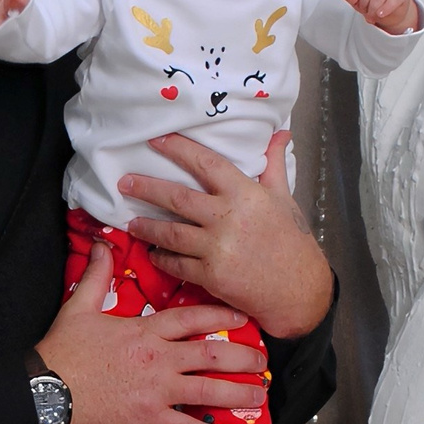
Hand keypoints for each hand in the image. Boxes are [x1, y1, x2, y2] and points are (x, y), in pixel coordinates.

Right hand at [34, 241, 269, 423]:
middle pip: (211, 354)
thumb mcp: (80, 306)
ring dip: (238, 393)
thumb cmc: (63, 350)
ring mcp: (156, 391)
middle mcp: (158, 359)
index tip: (242, 316)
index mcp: (145, 331)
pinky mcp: (148, 419)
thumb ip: (98, 275)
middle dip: (242, 357)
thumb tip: (103, 245)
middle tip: (263, 360)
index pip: (192, 318)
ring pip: (208, 390)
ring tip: (258, 394)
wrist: (46, 390)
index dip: (221, 314)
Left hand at [119, 131, 333, 337]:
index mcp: (246, 194)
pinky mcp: (210, 276)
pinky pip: (176, 264)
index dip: (178, 149)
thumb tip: (279, 133)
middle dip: (146, 188)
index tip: (155, 140)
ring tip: (130, 222)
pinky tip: (152, 253)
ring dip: (146, 227)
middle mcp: (228, 218)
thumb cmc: (292, 242)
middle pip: (177, 198)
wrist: (299, 291)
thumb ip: (273, 165)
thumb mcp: (284, 199)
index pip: (205, 163)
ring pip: (170, 233)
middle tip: (124, 182)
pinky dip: (161, 258)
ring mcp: (217, 248)